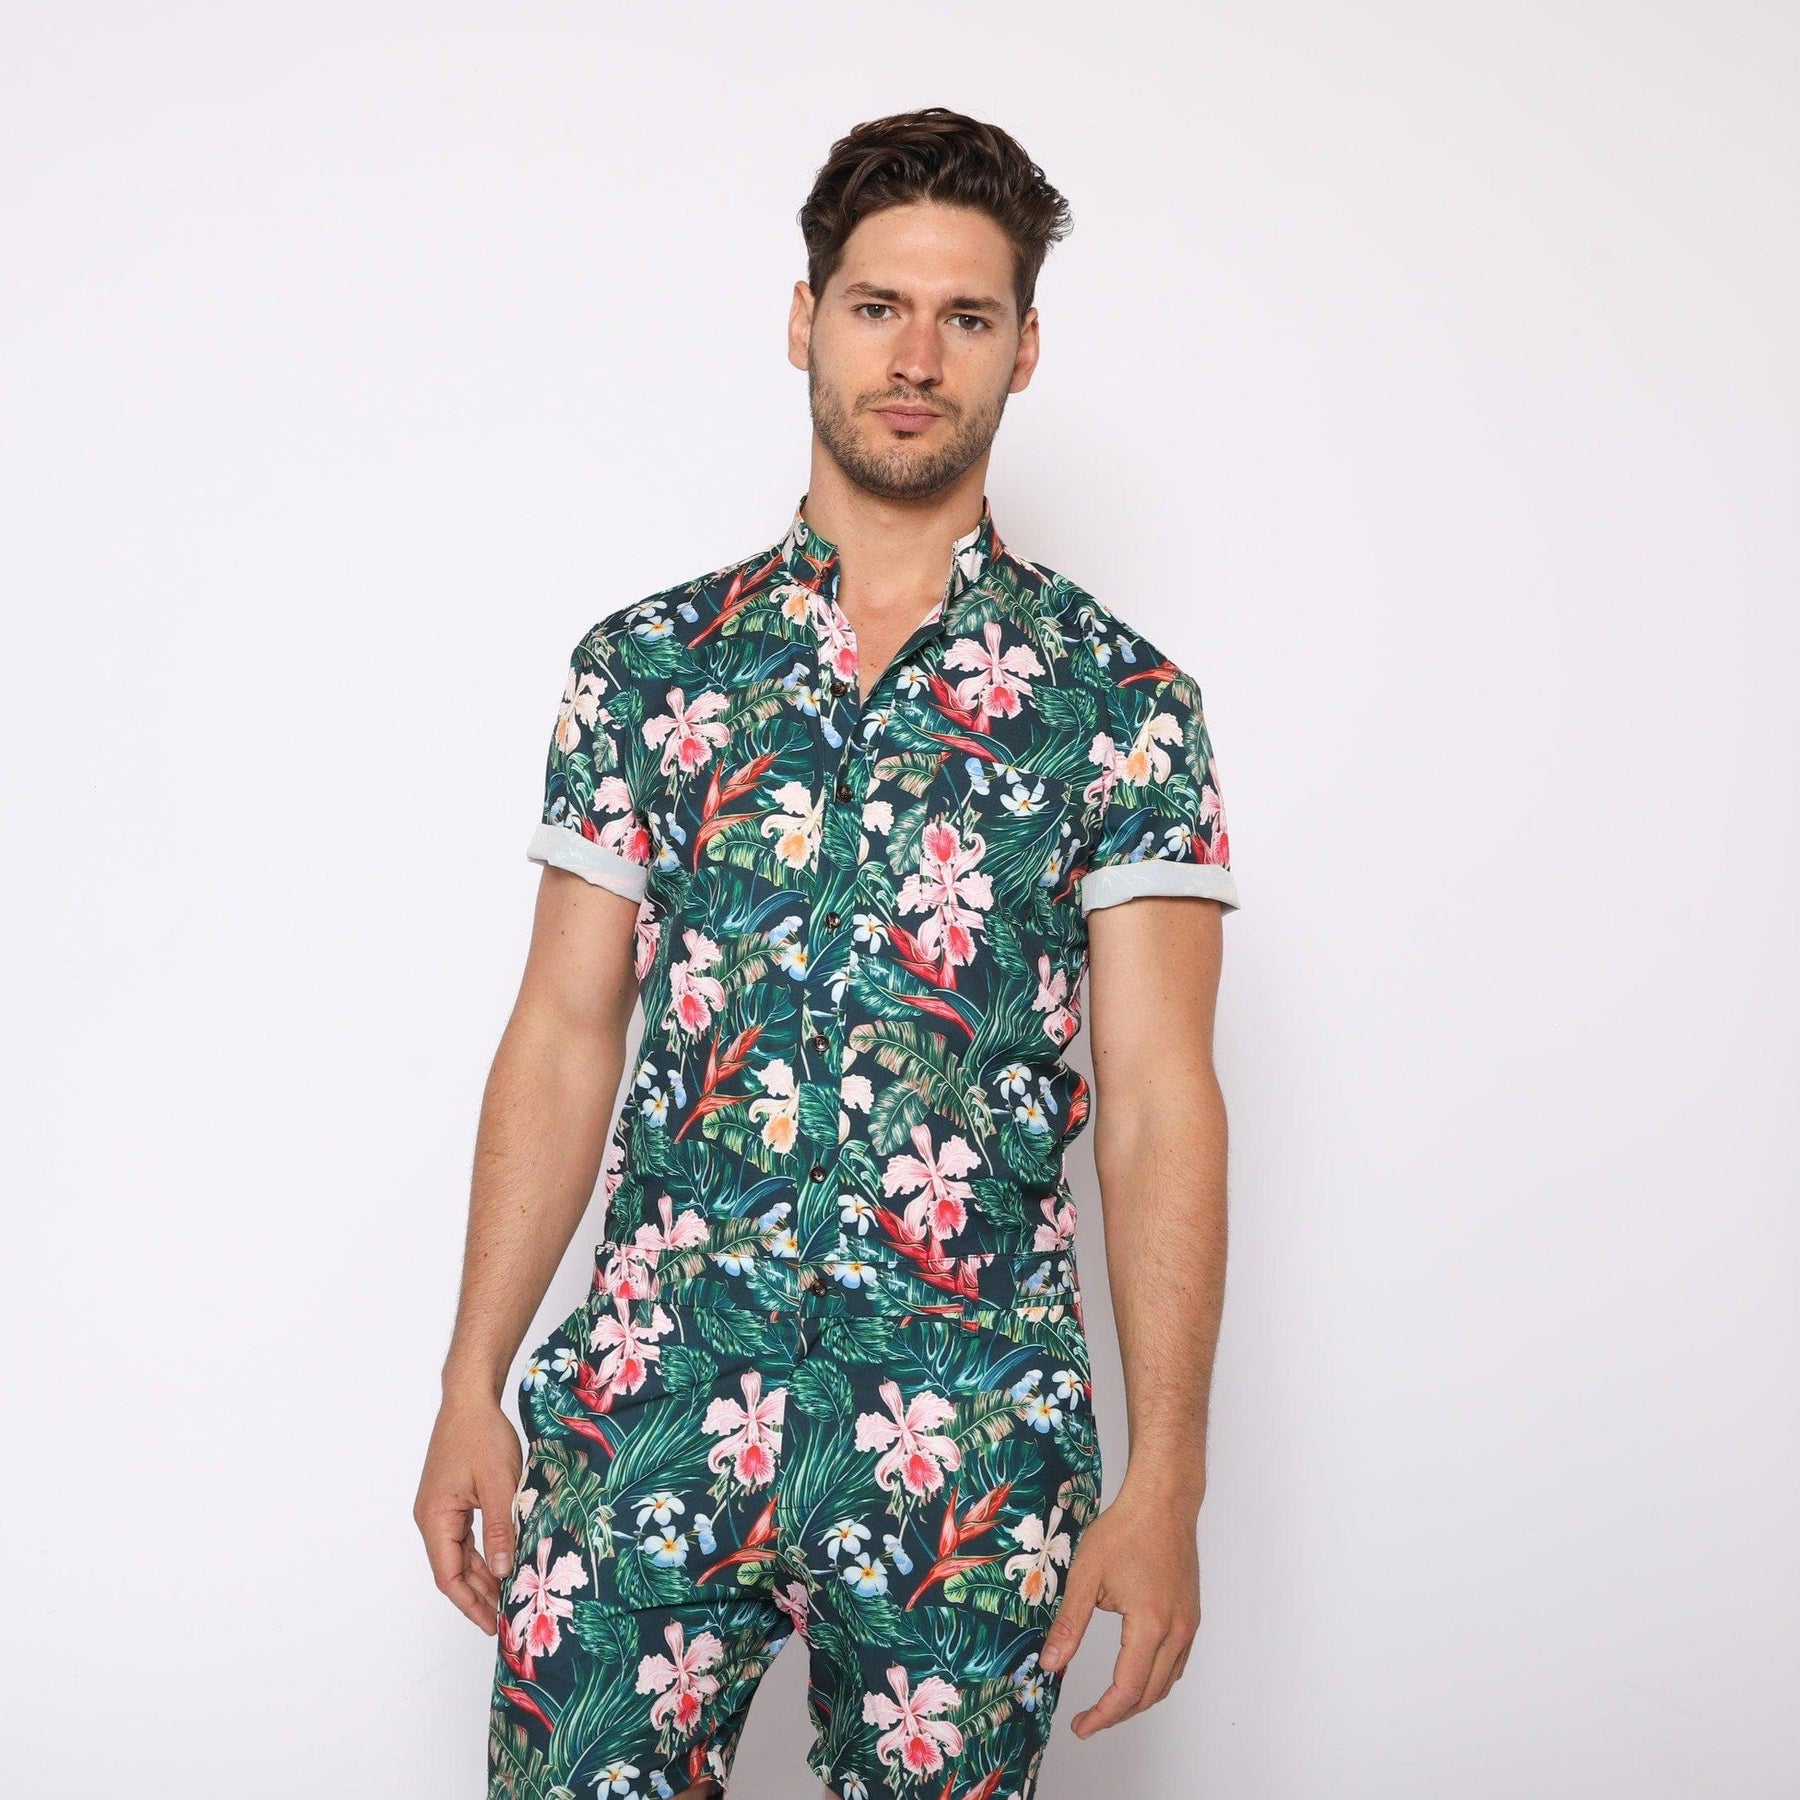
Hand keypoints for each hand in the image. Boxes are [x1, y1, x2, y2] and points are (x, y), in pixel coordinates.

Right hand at [413, 1391, 523, 1632]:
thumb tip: (503, 1573)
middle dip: (479, 1595)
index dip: (470, 1604)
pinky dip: (484, 1552)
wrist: (470, 1399)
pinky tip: (503, 1563)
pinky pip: (466, 1536)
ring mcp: (440, 1509)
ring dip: (483, 1574)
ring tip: (508, 1597)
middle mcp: (431, 1518)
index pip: (448, 1576)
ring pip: (460, 1554)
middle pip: (453, 1569)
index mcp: (435, 1518)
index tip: (491, 1625)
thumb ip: (500, 1531)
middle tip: (506, 1617)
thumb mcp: (499, 1485)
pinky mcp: (452, 1499)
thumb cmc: (481, 1435)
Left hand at [1038, 1487, 1200, 1736]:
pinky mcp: (1191, 1615)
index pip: (1127, 1690)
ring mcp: (1188, 1624)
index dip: (1102, 1714)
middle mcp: (1177, 1632)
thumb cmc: (1125, 1530)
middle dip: (1117, 1713)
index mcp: (1150, 1626)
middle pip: (1149, 1694)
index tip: (1080, 1726)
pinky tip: (1136, 1674)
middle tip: (1088, 1719)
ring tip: (1108, 1704)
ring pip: (1167, 1682)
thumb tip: (1050, 1664)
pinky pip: (1176, 1663)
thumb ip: (1069, 1624)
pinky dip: (1155, 1679)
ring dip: (1138, 1699)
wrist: (1162, 1502)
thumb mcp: (1086, 1576)